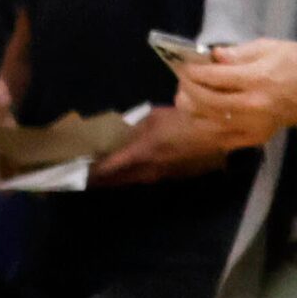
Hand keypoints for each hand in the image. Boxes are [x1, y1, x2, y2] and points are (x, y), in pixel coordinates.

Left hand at [89, 103, 235, 186]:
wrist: (220, 131)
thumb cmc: (185, 118)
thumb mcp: (153, 117)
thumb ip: (135, 128)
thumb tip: (122, 137)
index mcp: (140, 154)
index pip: (109, 168)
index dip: (92, 171)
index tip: (77, 172)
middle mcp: (150, 170)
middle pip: (119, 179)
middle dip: (101, 179)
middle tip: (85, 176)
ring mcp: (164, 176)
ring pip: (134, 180)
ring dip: (118, 178)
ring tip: (103, 174)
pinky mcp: (176, 176)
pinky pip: (149, 177)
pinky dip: (136, 174)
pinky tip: (132, 168)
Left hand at [172, 38, 296, 146]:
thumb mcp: (268, 47)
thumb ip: (237, 53)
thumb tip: (212, 56)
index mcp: (257, 80)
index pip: (212, 77)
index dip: (192, 71)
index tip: (182, 65)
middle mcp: (254, 106)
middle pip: (207, 101)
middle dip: (188, 89)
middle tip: (182, 80)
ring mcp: (256, 125)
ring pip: (211, 123)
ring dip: (193, 111)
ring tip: (187, 98)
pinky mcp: (260, 137)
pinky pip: (225, 139)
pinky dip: (208, 129)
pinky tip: (201, 117)